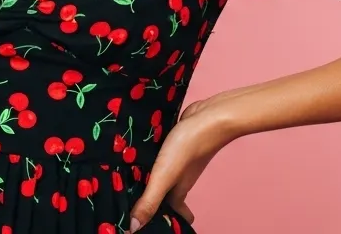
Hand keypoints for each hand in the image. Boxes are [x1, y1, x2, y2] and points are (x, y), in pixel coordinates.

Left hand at [127, 91, 245, 231]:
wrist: (210, 117)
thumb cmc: (188, 147)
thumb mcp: (165, 176)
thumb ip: (149, 200)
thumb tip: (133, 228)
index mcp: (177, 189)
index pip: (170, 211)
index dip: (163, 219)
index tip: (152, 224)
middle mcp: (179, 176)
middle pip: (166, 193)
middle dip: (154, 200)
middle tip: (135, 202)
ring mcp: (179, 159)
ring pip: (164, 173)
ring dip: (151, 178)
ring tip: (130, 178)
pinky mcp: (176, 142)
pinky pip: (162, 156)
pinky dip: (153, 158)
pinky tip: (139, 153)